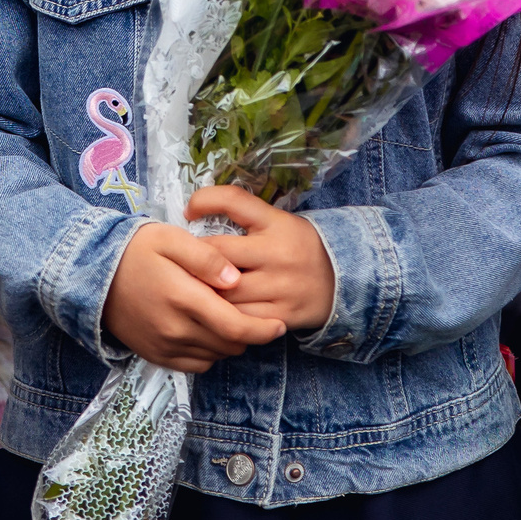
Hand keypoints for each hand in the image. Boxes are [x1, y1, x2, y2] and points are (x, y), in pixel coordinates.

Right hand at [102, 222, 286, 373]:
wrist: (93, 275)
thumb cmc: (135, 250)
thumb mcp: (170, 239)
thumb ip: (206, 258)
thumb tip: (236, 278)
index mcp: (183, 298)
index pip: (235, 326)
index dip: (263, 330)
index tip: (280, 325)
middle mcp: (175, 329)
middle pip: (229, 344)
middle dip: (249, 333)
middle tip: (256, 315)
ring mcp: (164, 346)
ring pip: (215, 355)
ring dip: (229, 342)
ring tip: (229, 318)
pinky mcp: (156, 355)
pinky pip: (195, 364)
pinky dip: (209, 352)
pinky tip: (206, 330)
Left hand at [189, 186, 335, 335]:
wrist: (342, 282)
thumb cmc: (297, 248)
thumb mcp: (278, 221)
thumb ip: (243, 215)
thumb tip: (194, 209)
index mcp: (276, 223)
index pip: (233, 200)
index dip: (203, 200)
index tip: (188, 211)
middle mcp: (278, 253)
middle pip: (218, 254)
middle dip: (192, 259)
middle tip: (178, 260)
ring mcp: (280, 286)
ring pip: (224, 291)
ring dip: (202, 291)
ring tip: (189, 287)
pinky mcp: (280, 315)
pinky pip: (239, 319)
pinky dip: (221, 315)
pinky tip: (213, 310)